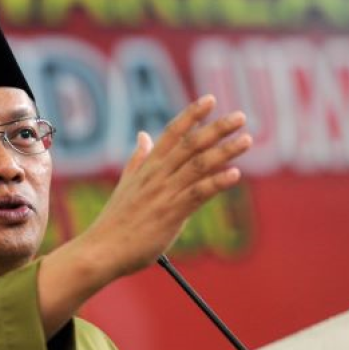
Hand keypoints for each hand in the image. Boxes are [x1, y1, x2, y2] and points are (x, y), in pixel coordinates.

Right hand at [79, 94, 251, 280]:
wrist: (102, 250)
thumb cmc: (115, 222)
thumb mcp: (126, 184)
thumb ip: (138, 159)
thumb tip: (143, 135)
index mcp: (147, 167)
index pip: (171, 133)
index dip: (191, 115)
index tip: (209, 100)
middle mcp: (157, 175)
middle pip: (191, 144)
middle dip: (217, 128)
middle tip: (240, 116)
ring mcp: (165, 193)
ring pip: (198, 165)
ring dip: (224, 151)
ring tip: (246, 140)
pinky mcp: (171, 214)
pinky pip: (198, 194)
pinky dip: (217, 183)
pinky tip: (235, 174)